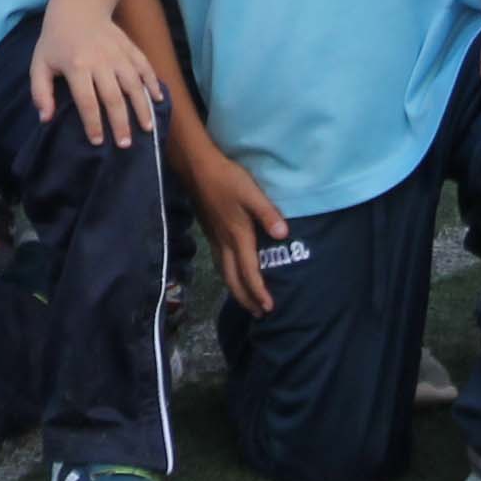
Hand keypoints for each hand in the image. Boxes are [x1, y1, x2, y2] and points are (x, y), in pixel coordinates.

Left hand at [29, 0, 161, 147]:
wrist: (77, 7)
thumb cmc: (56, 40)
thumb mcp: (39, 63)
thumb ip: (40, 91)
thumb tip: (45, 118)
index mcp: (76, 65)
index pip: (87, 100)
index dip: (93, 123)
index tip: (97, 141)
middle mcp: (100, 60)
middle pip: (114, 96)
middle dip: (120, 123)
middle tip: (125, 144)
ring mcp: (118, 53)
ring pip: (134, 83)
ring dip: (142, 107)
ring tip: (147, 129)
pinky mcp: (130, 47)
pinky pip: (145, 66)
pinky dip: (153, 83)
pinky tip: (158, 99)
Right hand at [184, 141, 287, 315]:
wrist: (197, 168)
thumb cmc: (227, 178)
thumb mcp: (251, 193)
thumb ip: (267, 214)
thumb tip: (283, 235)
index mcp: (238, 236)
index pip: (249, 272)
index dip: (259, 291)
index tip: (269, 307)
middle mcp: (225, 242)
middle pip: (234, 279)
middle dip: (246, 298)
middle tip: (259, 313)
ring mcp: (215, 238)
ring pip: (224, 272)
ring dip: (236, 290)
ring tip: (246, 301)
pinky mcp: (210, 231)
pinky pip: (220, 262)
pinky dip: (227, 275)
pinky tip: (231, 273)